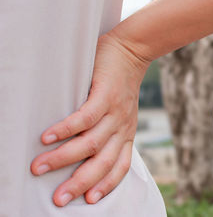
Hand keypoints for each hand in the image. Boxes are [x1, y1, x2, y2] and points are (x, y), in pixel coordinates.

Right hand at [30, 34, 149, 206]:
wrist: (132, 52)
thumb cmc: (121, 84)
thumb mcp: (123, 112)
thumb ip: (109, 130)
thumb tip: (82, 148)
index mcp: (126, 134)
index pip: (120, 167)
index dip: (106, 185)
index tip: (89, 201)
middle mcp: (123, 127)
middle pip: (103, 162)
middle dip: (80, 183)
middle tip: (58, 198)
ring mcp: (115, 112)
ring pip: (91, 142)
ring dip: (64, 157)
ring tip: (40, 167)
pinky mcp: (106, 95)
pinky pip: (86, 117)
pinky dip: (66, 129)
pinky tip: (48, 137)